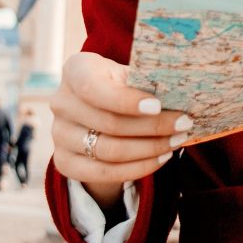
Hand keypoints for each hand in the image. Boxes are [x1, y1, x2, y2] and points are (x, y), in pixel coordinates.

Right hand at [50, 52, 192, 208]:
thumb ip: (147, 80)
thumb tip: (182, 92)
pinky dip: (137, 168)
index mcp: (76, 70)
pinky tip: (161, 158)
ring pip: (108, 150)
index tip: (158, 105)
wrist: (100, 105)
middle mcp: (61, 102)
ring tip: (178, 141)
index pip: (95, 89)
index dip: (126, 101)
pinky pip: (102, 173)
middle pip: (109, 123)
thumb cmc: (124, 82)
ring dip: (150, 149)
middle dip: (153, 126)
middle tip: (184, 124)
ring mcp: (58, 135)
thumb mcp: (131, 72)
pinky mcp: (64, 162)